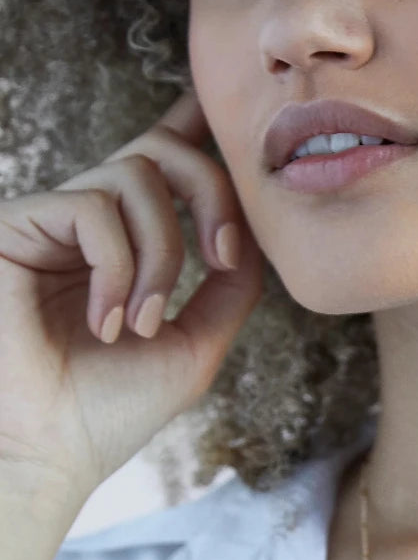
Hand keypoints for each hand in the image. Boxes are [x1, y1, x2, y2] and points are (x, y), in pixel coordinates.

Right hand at [0, 88, 263, 508]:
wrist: (54, 451)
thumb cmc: (114, 408)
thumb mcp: (195, 344)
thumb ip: (229, 290)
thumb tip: (253, 238)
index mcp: (129, 245)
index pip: (158, 166)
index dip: (187, 126)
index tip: (216, 108)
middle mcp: (91, 224)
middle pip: (161, 151)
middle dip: (211, 193)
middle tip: (221, 260)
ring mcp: (52, 223)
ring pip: (134, 177)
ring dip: (161, 256)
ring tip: (141, 324)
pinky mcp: (15, 228)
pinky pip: (90, 209)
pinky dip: (117, 268)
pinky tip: (106, 320)